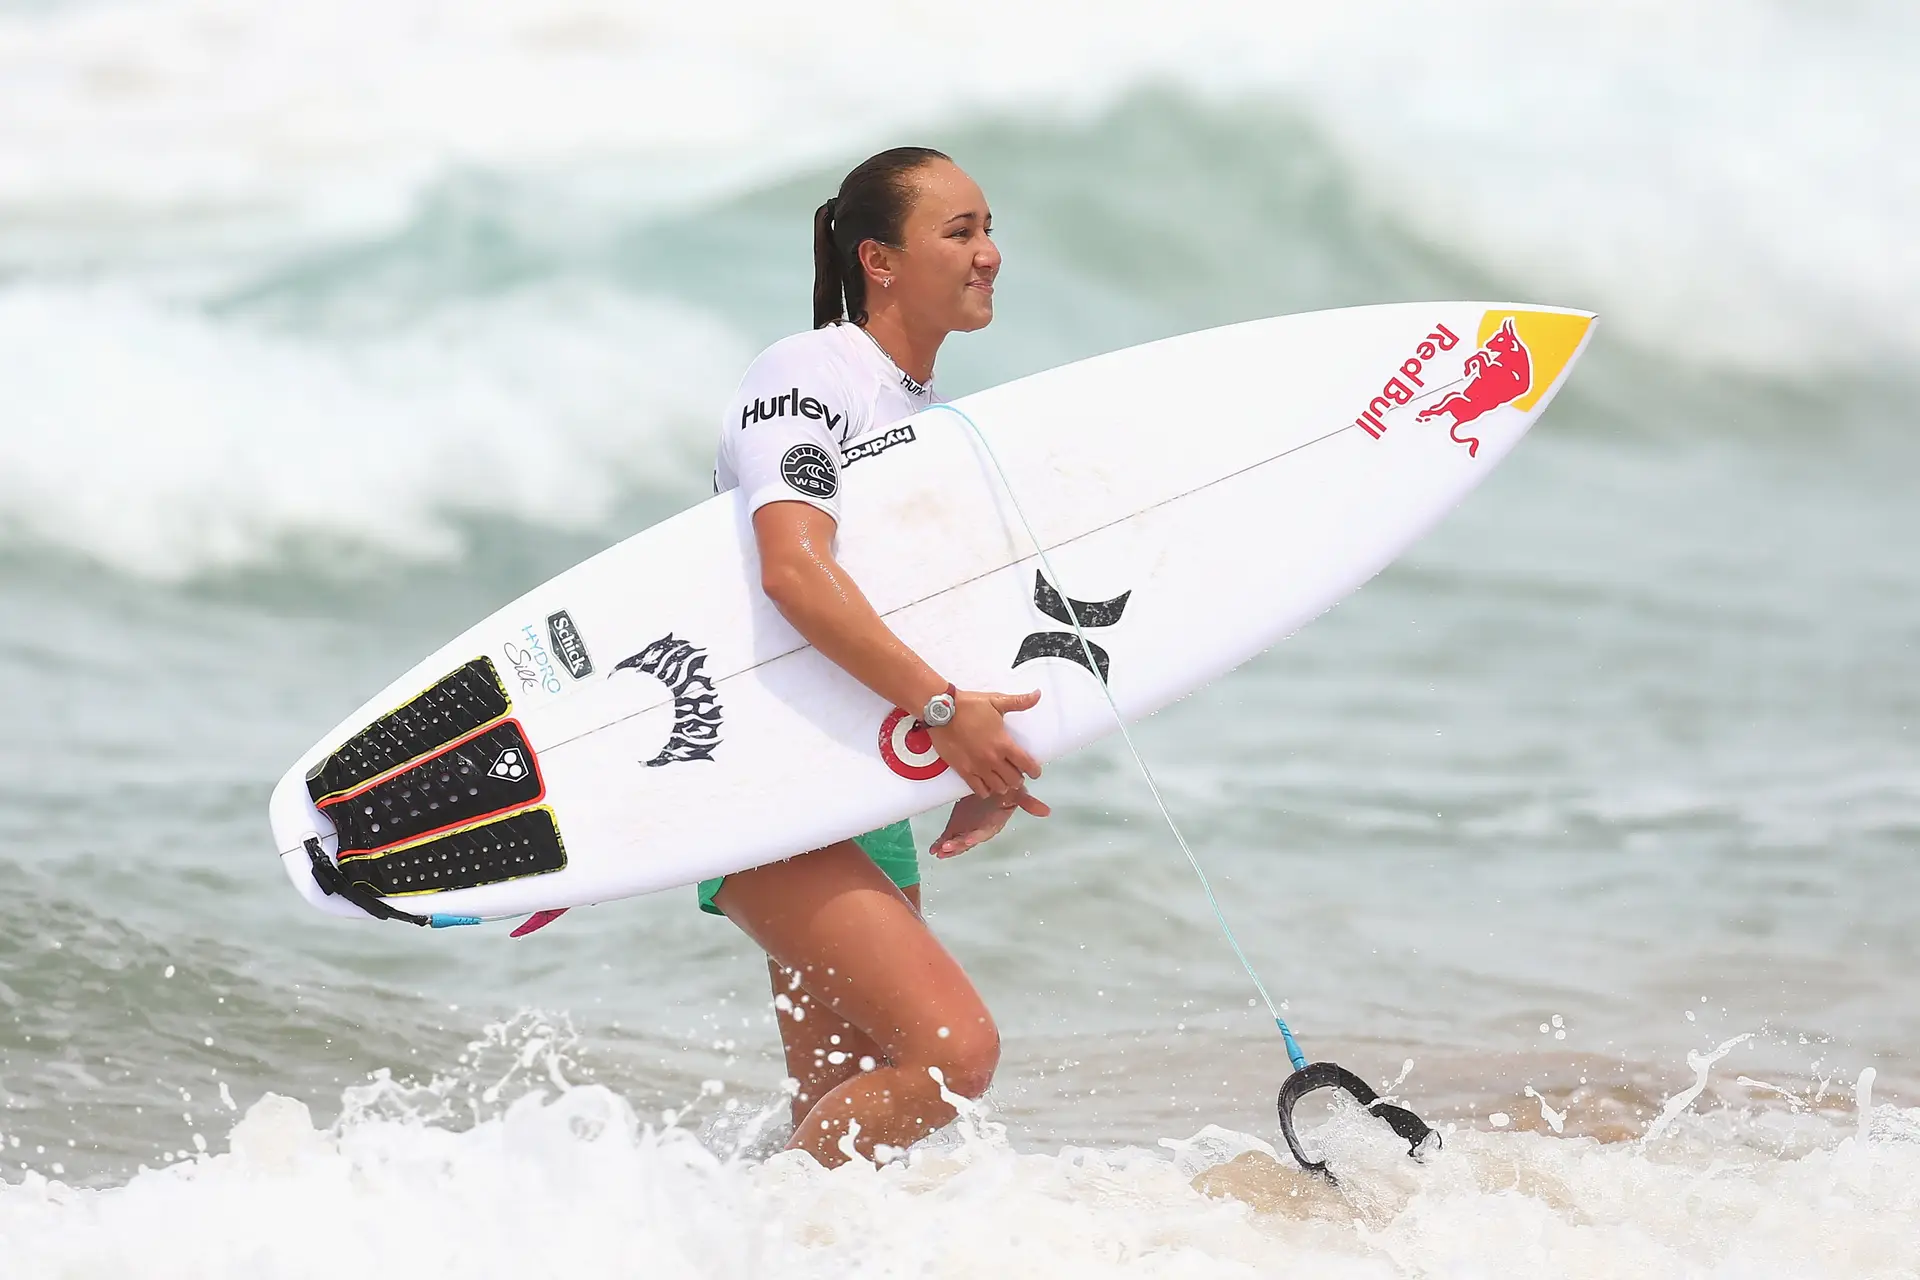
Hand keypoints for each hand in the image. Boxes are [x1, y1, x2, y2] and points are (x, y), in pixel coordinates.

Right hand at [926, 689, 1042, 796]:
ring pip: (998, 788)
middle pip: (1014, 780)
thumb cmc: (969, 705)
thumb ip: (1019, 702)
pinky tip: (986, 784)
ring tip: (1002, 779)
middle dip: (1019, 778)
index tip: (1034, 771)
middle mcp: (992, 759)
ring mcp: (977, 767)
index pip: (1027, 765)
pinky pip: (978, 789)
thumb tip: (1037, 694)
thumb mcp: (996, 701)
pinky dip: (985, 790)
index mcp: (1003, 743)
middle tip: (1016, 772)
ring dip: (1003, 785)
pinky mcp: (963, 771)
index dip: (1034, 771)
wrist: (942, 711)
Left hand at [932, 788, 1050, 858]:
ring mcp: (966, 830)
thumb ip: (1029, 803)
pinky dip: (940, 843)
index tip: (969, 839)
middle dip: (958, 845)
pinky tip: (933, 848)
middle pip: (968, 840)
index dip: (976, 836)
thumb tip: (1047, 811)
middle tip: (946, 848)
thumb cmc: (1005, 791)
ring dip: (948, 847)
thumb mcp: (1017, 794)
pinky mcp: (956, 827)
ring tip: (939, 851)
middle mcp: (979, 830)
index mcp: (992, 824)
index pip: (984, 833)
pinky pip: (947, 837)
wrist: (992, 787)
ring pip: (957, 842)